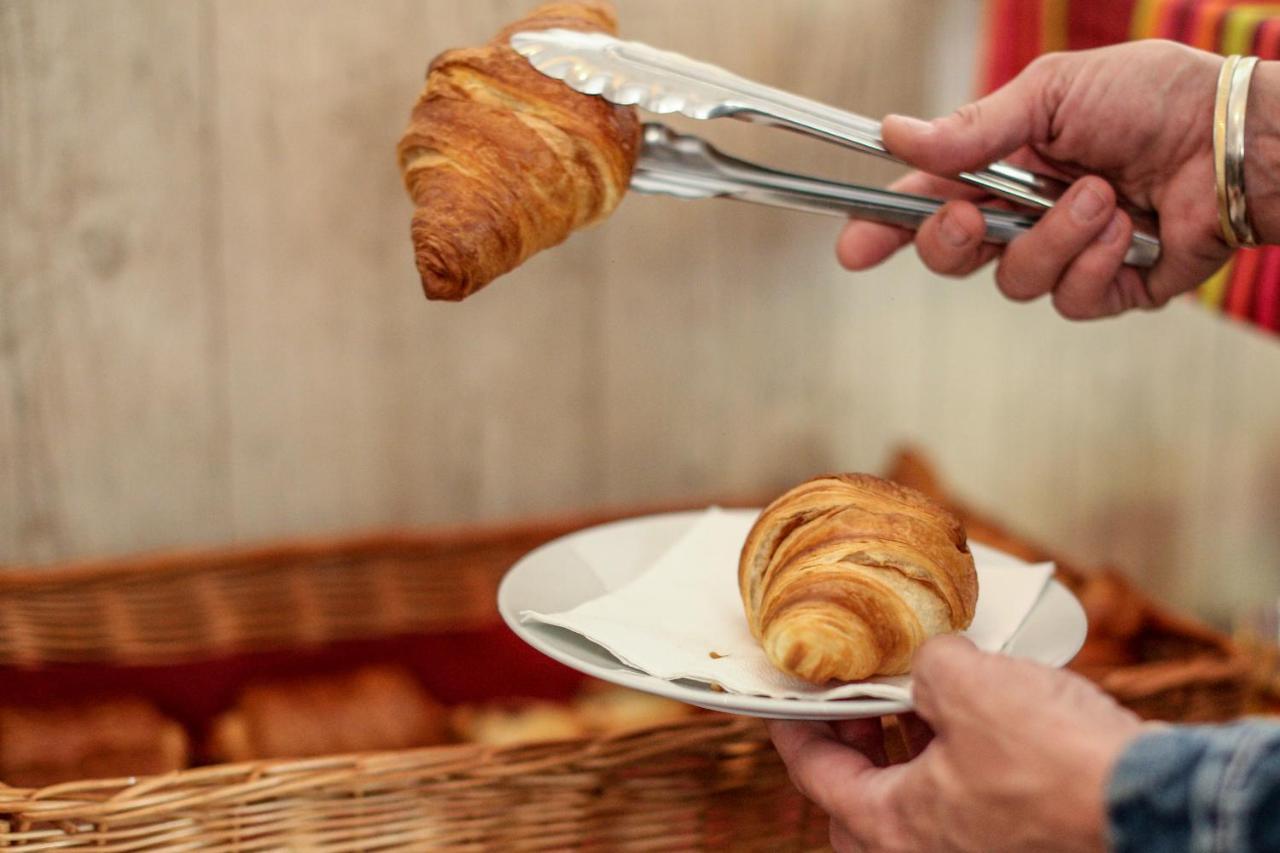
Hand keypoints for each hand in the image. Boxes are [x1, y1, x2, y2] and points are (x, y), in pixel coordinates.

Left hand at [768, 636, 1142, 851]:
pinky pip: (966, 806)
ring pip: (918, 805)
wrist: (1153, 805)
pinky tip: (979, 714)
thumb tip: (931, 663)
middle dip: (853, 747)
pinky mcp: (1021, 844)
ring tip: (920, 693)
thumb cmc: (1054, 760)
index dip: (795, 728)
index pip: (816, 775)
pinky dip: (958, 761)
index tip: (784, 700)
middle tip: (856, 698)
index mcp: (895, 829)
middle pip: (861, 803)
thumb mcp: (967, 684)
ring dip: (911, 749)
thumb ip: (927, 666)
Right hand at [839, 41, 1276, 319]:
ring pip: (1013, 281)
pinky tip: (1126, 229)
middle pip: (951, 256)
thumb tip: (896, 136)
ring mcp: (1065, 255)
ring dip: (1052, 238)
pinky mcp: (1106, 288)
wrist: (1233, 136)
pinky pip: (1070, 299)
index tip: (853, 246)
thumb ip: (974, 129)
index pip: (926, 201)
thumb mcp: (1054, 93)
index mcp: (1003, 166)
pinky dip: (1096, 261)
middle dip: (949, 242)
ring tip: (1101, 196)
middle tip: (966, 218)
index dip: (883, 226)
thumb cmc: (1154, 98)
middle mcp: (1026, 215)